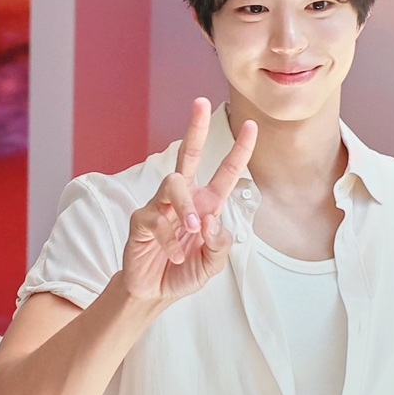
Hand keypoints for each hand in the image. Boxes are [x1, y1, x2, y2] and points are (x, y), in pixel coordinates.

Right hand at [121, 98, 256, 303]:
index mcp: (207, 204)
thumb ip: (219, 243)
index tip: (251, 126)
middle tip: (200, 103)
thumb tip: (210, 220)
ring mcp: (161, 206)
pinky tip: (175, 255)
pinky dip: (170, 240)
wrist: (155, 292)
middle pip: (188, 154)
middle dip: (195, 128)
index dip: (239, 150)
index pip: (226, 172)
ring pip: (174, 184)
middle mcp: (184, 199)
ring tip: (192, 230)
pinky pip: (156, 219)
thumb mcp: (213, 263)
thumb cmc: (184, 272)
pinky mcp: (141, 220)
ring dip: (186, 207)